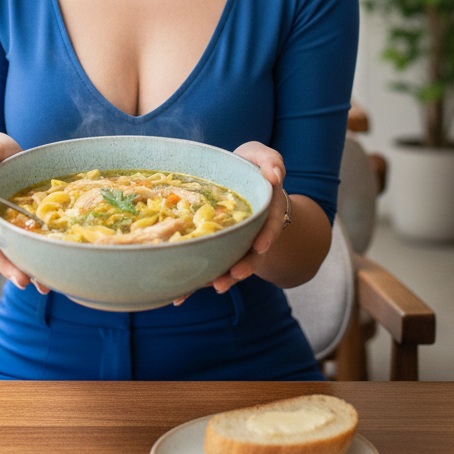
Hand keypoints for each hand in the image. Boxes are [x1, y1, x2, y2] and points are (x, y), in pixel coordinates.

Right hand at [0, 133, 49, 293]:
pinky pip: (26, 252)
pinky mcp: (21, 234)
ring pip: (11, 255)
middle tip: (21, 280)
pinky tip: (48, 282)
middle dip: (6, 264)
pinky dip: (36, 267)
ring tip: (40, 286)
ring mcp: (5, 231)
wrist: (11, 164)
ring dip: (23, 271)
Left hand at [173, 140, 287, 304]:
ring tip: (209, 287)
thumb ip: (271, 162)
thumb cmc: (247, 166)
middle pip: (251, 254)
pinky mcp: (214, 248)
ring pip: (229, 264)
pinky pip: (207, 265)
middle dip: (242, 268)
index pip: (269, 226)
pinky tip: (179, 296)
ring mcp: (234, 243)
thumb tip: (275, 176)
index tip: (260, 247)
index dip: (267, 237)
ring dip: (220, 278)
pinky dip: (195, 281)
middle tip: (231, 277)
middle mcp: (252, 232)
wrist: (232, 178)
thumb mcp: (260, 156)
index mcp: (265, 211)